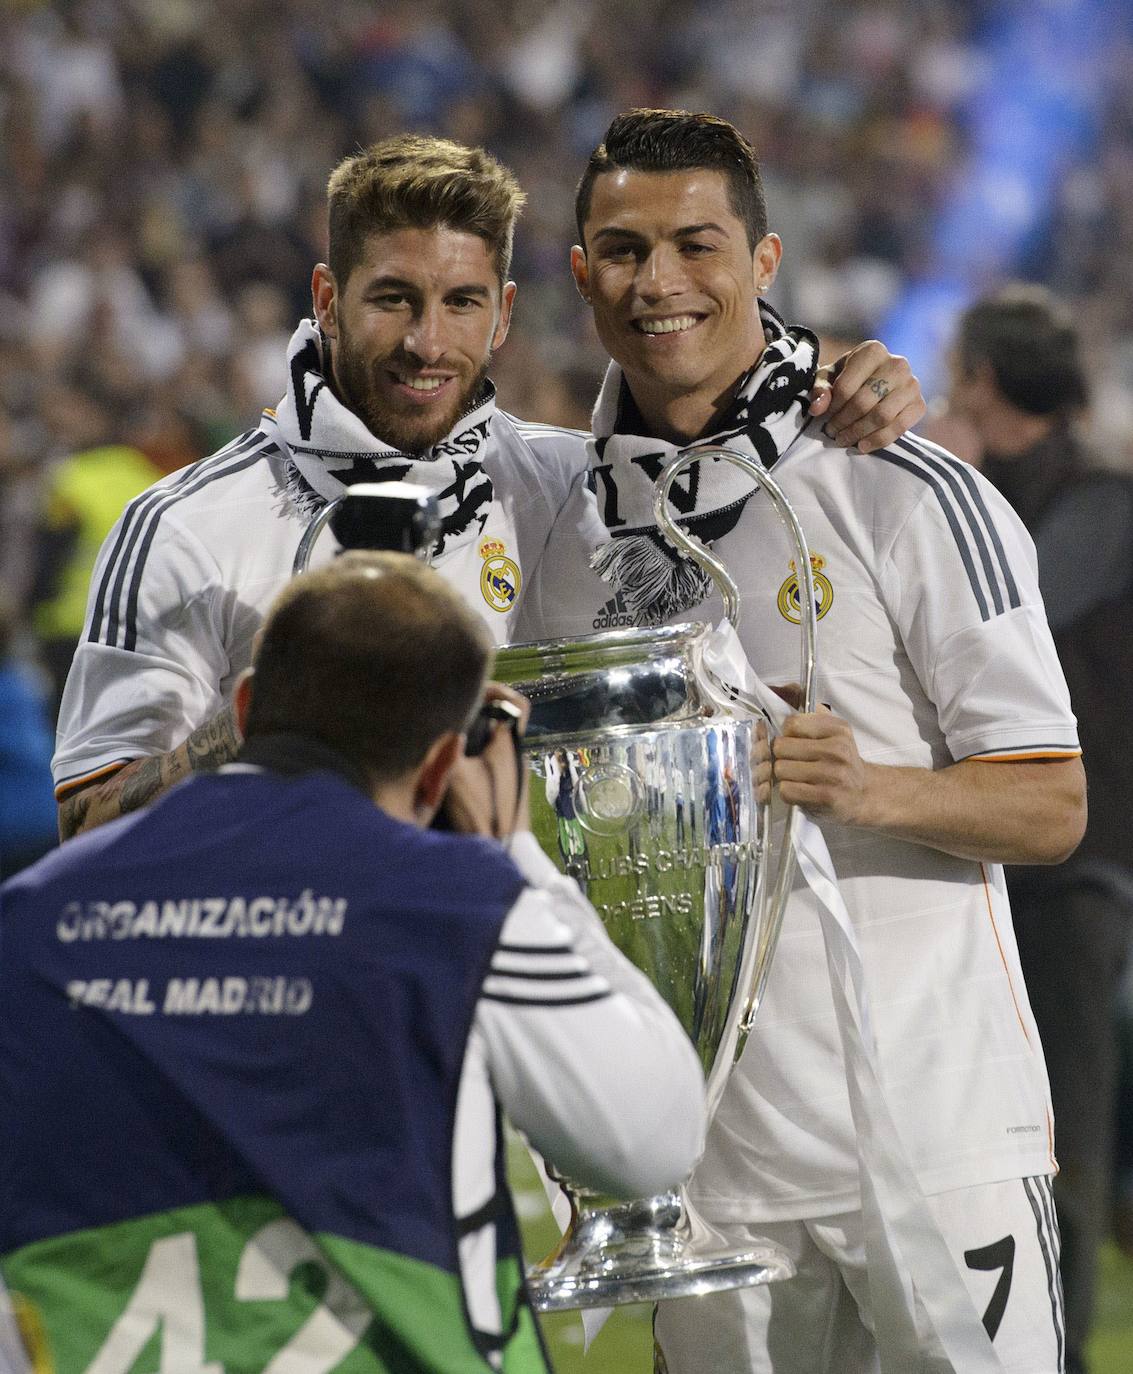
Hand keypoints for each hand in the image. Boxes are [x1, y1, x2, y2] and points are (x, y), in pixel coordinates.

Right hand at [442, 683, 530, 837]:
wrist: (503, 854)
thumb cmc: (482, 814)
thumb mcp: (453, 775)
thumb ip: (442, 748)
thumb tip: (430, 729)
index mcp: (509, 745)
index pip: (518, 703)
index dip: (499, 690)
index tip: (477, 692)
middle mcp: (516, 756)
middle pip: (501, 722)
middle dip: (477, 717)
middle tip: (453, 719)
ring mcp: (514, 776)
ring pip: (495, 745)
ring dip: (474, 741)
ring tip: (448, 746)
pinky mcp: (508, 793)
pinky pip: (491, 765)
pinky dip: (475, 761)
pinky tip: (453, 774)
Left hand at [768, 705, 873, 825]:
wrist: (865, 793)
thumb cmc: (840, 761)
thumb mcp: (832, 730)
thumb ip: (808, 709)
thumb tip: (781, 688)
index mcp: (838, 729)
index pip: (792, 723)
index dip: (785, 735)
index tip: (792, 743)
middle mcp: (838, 749)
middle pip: (781, 747)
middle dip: (780, 757)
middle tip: (791, 763)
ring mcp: (833, 774)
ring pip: (781, 769)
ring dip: (783, 777)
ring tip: (796, 778)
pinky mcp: (827, 797)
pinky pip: (787, 790)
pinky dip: (787, 793)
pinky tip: (799, 792)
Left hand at [808, 340, 924, 452]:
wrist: (877, 384)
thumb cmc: (848, 378)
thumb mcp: (830, 378)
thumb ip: (820, 390)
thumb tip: (817, 409)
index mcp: (872, 351)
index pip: (846, 386)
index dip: (832, 407)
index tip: (823, 418)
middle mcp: (897, 364)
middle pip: (863, 403)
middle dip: (844, 422)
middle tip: (832, 433)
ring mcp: (912, 384)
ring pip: (881, 416)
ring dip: (858, 433)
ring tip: (843, 440)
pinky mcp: (919, 404)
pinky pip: (899, 428)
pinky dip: (878, 440)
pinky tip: (862, 446)